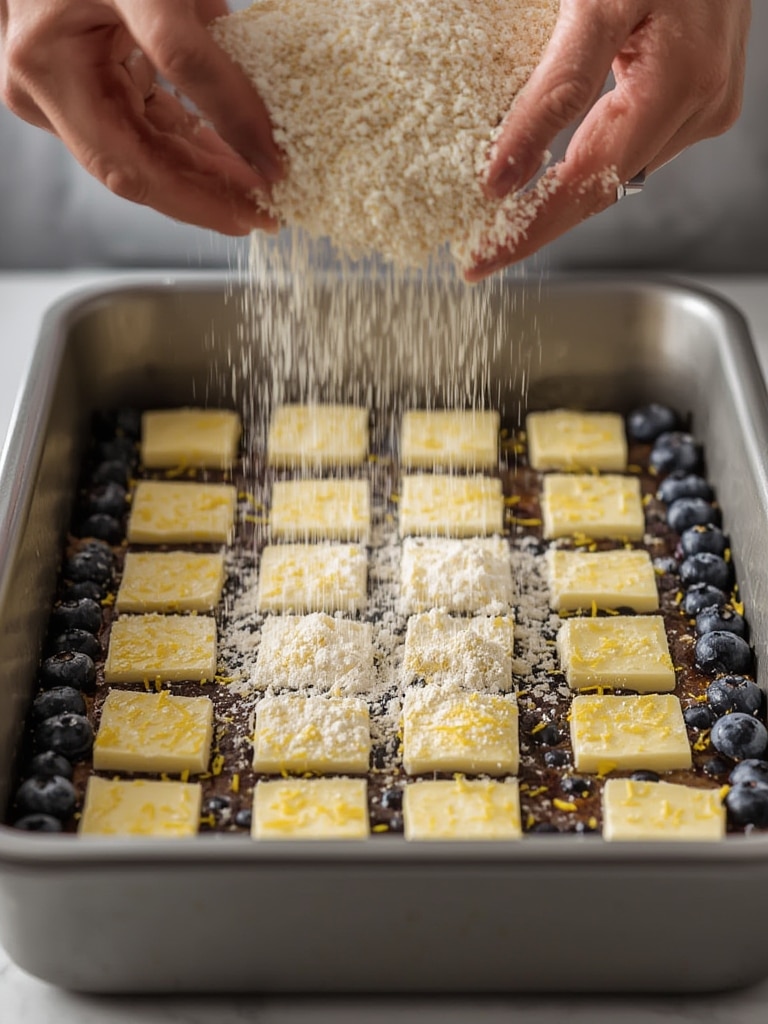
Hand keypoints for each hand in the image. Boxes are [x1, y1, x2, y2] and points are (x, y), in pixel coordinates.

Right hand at [0, 0, 283, 234]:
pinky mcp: (95, 72)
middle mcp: (50, 92)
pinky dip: (193, 138)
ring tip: (259, 184)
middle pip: (141, 170)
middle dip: (209, 193)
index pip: (131, 167)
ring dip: (207, 170)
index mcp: (49, 73)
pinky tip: (234, 153)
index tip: (252, 211)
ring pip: (148, 149)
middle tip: (265, 208)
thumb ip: (197, 60)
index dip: (198, 199)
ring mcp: (71, 85)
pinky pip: (148, 120)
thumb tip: (256, 133)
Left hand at [467, 0, 750, 280]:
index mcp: (678, 86)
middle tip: (481, 250)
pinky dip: (591, 155)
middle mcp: (700, 106)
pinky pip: (634, 139)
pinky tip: (556, 164)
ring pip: (619, 167)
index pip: (586, 185)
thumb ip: (552, 91)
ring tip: (508, 212)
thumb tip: (504, 174)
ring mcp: (707, 101)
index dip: (529, 230)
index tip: (480, 263)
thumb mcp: (595, 3)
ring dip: (564, 191)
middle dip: (539, 223)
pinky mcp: (703, 91)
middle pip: (603, 188)